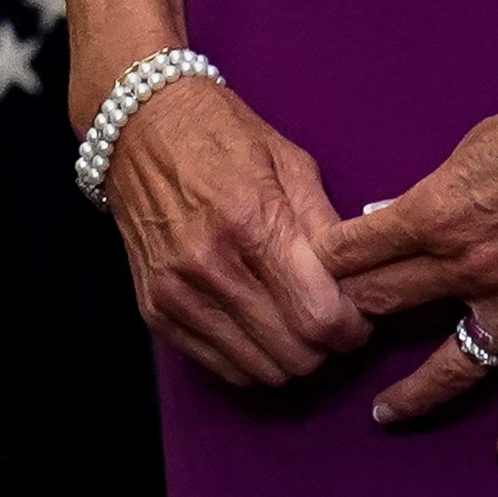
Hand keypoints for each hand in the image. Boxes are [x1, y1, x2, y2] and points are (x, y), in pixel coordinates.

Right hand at [100, 64, 370, 384]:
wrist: (138, 126)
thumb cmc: (222, 136)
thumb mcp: (290, 163)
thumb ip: (325, 228)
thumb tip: (358, 285)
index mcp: (252, 224)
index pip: (320, 317)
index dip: (352, 328)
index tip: (356, 316)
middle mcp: (209, 266)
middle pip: (295, 353)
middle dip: (324, 344)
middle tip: (325, 316)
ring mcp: (176, 292)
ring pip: (260, 370)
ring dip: (287, 355)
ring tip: (290, 321)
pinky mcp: (154, 309)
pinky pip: (220, 367)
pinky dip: (249, 358)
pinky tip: (256, 326)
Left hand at [314, 65, 497, 461]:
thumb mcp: (472, 146)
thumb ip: (426, 193)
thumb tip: (382, 220)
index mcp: (438, 213)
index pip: (352, 254)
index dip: (322, 267)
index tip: (306, 279)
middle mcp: (473, 265)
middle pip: (386, 308)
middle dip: (350, 323)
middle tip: (327, 342)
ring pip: (455, 367)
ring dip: (413, 395)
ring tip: (384, 415)